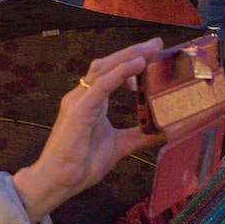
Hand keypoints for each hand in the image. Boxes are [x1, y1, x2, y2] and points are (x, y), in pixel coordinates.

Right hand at [12, 38, 165, 223]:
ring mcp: (79, 101)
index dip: (131, 61)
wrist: (59, 180)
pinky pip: (100, 85)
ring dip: (128, 56)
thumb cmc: (82, 164)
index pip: (111, 72)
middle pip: (108, 64)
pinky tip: (137, 64)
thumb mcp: (120, 145)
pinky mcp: (79, 110)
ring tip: (150, 50)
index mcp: (91, 102)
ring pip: (104, 68)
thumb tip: (165, 132)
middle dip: (133, 51)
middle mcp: (83, 96)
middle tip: (157, 43)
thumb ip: (140, 135)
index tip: (153, 54)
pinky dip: (119, 73)